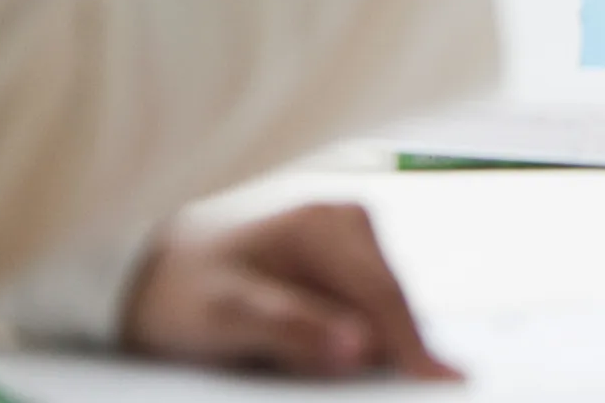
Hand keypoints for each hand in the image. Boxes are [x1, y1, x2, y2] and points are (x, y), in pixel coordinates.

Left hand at [121, 204, 455, 380]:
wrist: (164, 273)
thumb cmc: (186, 293)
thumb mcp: (222, 317)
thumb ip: (291, 329)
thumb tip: (359, 349)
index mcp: (324, 221)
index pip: (384, 296)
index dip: (413, 347)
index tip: (441, 387)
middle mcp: (352, 218)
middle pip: (393, 305)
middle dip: (392, 352)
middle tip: (382, 391)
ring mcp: (356, 237)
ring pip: (386, 311)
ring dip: (375, 349)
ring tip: (323, 369)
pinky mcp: (353, 260)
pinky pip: (372, 310)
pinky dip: (363, 340)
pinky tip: (332, 356)